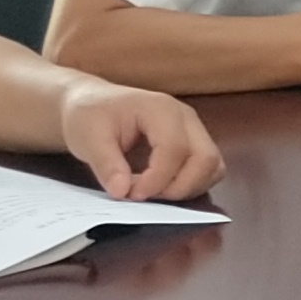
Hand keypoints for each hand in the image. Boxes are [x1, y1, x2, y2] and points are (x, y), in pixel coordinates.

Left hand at [60, 80, 221, 198]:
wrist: (91, 103)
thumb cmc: (90, 114)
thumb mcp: (87, 138)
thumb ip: (106, 164)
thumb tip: (122, 191)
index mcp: (161, 108)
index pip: (175, 149)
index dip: (157, 179)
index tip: (132, 194)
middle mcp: (185, 117)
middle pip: (206, 158)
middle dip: (180, 187)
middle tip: (146, 196)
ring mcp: (193, 130)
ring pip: (212, 167)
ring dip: (188, 188)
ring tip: (153, 192)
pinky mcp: (194, 144)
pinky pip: (208, 170)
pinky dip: (191, 185)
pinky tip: (162, 187)